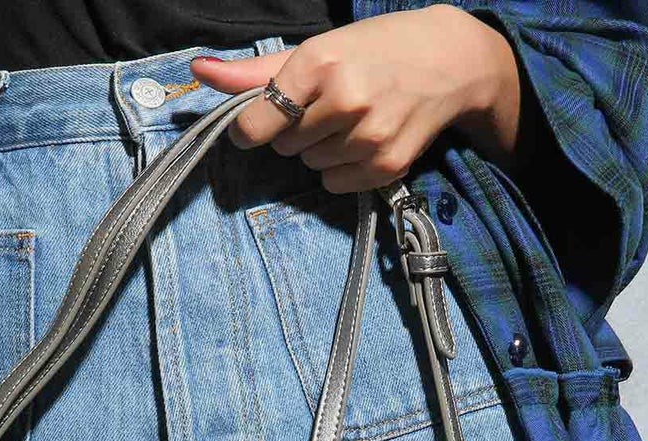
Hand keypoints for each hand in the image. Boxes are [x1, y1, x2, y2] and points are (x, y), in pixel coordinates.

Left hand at [189, 4, 527, 193]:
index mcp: (320, 63)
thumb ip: (255, 73)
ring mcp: (368, 135)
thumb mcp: (317, 50)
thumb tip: (198, 71)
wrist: (449, 61)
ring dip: (322, 150)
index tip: (258, 126)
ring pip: (312, 166)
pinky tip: (365, 141)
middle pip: (285, 146)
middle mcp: (345, 99)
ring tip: (351, 121)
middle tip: (327, 108)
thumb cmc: (373, 50)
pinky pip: (336, 183)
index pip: (259, 121)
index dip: (252, 129)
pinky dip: (343, 169)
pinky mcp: (387, 164)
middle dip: (297, 131)